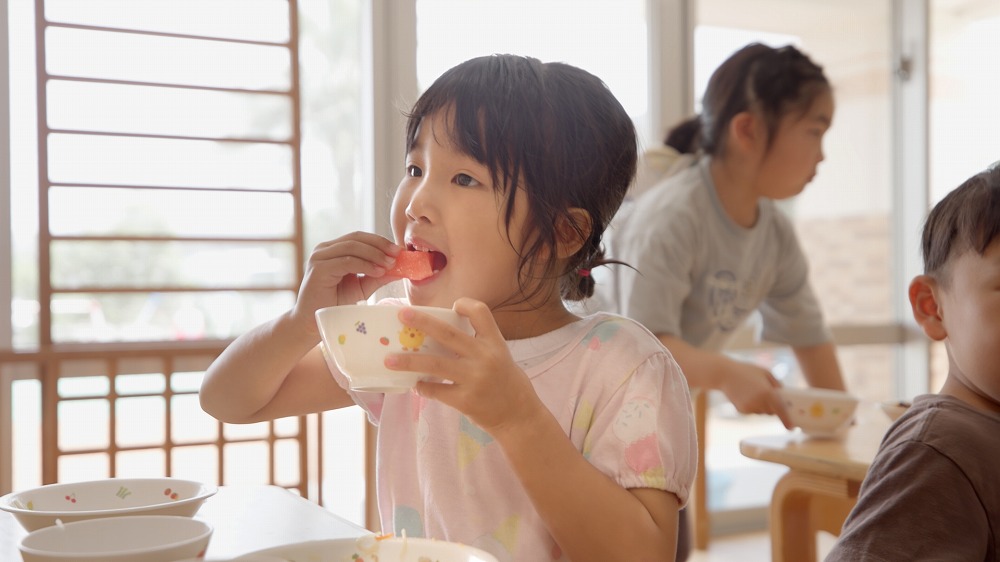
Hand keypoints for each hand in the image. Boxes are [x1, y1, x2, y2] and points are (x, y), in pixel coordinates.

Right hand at [291, 233, 401, 334]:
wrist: (312, 323)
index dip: (380, 241)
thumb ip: (378, 276)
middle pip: (357, 238)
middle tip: (397, 254)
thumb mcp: (362, 287)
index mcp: (334, 249)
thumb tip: (401, 268)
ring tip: (390, 264)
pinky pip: (346, 261)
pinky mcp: (318, 269)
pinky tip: (378, 271)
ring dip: (374, 254)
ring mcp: (319, 257)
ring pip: (352, 247)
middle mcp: (325, 249)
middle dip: (380, 244)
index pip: (360, 237)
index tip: (399, 250)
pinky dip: (365, 265)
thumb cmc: (335, 304)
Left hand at [383, 298, 544, 433]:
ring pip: (435, 364)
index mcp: (495, 343)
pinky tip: (415, 385)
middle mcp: (485, 357)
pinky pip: (436, 391)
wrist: (520, 417)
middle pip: (448, 333)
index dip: (465, 305)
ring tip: (389, 359)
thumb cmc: (508, 384)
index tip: (452, 306)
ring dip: (409, 361)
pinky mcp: (466, 400)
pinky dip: (423, 387)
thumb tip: (438, 338)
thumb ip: (477, 346)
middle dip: (423, 322)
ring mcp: (474, 379)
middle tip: (402, 315)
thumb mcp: (501, 357)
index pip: (481, 313)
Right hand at [718, 361, 791, 427]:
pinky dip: (753, 406)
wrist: (724, 374)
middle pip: (772, 412)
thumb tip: (783, 395)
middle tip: (769, 396)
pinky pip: (753, 411)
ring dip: (763, 406)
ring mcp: (749, 408)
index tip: (791, 428)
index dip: (787, 420)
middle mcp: (759, 402)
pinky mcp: (742, 410)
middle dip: (774, 406)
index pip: (780, 410)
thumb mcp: (765, 372)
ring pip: (762, 412)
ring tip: (754, 392)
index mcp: (767, 392)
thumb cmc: (746, 371)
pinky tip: (746, 395)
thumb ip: (777, 384)